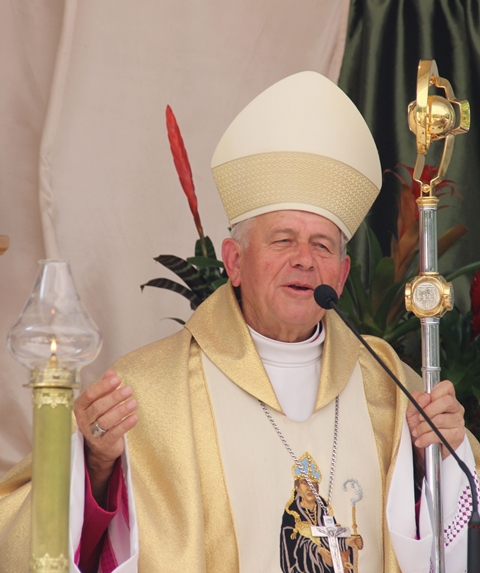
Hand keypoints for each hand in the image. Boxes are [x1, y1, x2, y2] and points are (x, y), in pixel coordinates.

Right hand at [74, 370, 137, 501]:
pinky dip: (125, 425)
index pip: (89, 395)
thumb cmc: (100, 418)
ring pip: (106, 420)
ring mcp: (92, 434)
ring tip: (134, 402)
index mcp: (80, 407)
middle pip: (98, 407)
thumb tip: (112, 372)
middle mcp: (84, 420)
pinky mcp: (103, 444)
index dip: (103, 386)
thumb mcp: (101, 402)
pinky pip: (114, 433)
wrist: (100, 446)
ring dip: (121, 410)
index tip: (118, 379)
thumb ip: (105, 387)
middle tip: (129, 390)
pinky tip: (135, 417)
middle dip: (114, 397)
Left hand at [406, 380, 464, 459]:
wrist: (424, 447)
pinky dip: (426, 438)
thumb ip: (416, 399)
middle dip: (428, 410)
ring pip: (441, 420)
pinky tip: (421, 440)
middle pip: (446, 401)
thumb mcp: (413, 409)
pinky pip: (440, 435)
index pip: (446, 386)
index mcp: (446, 397)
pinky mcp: (457, 436)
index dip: (434, 392)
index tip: (423, 401)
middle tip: (419, 418)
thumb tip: (424, 397)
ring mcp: (458, 422)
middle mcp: (455, 408)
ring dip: (423, 427)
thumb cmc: (420, 424)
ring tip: (416, 432)